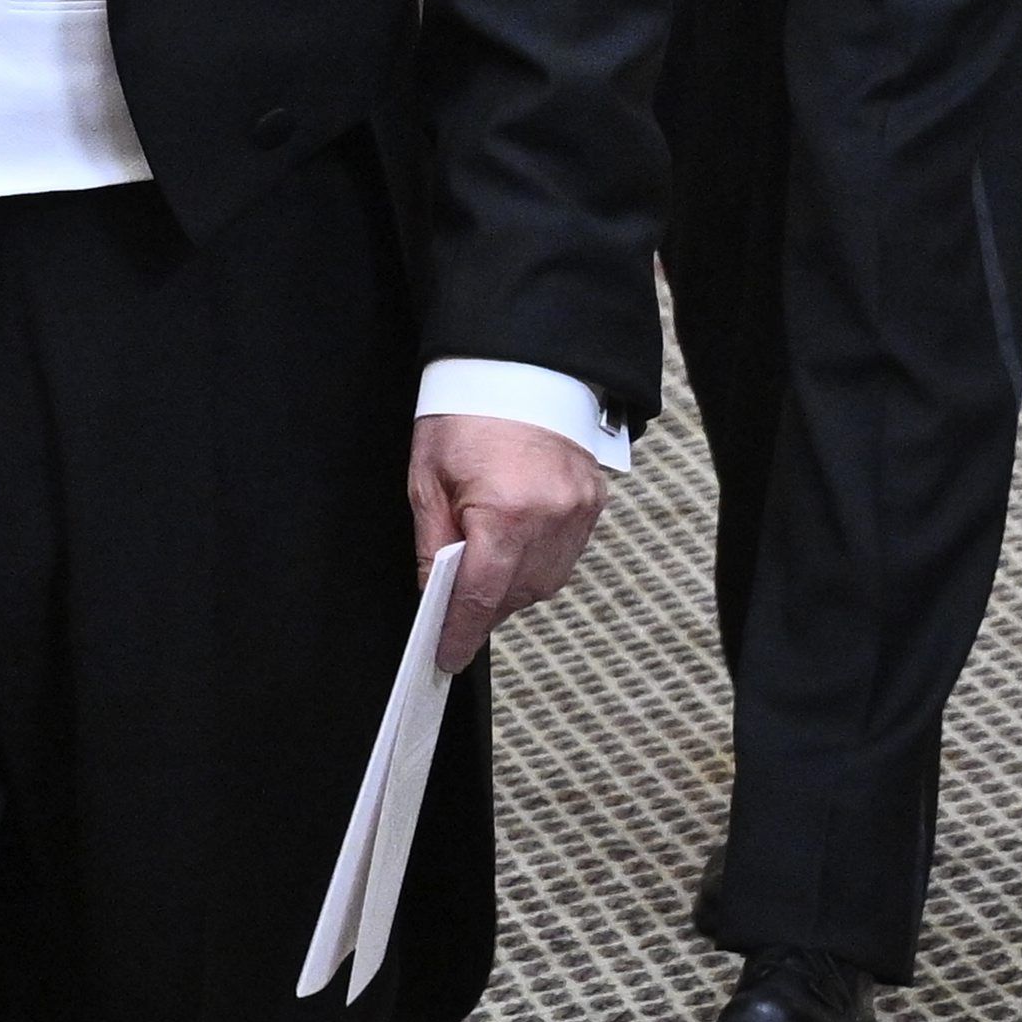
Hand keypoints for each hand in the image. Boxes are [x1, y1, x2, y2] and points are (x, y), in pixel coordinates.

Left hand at [409, 412, 604, 668]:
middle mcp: (551, 518)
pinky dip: (537, 562)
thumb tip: (433, 593)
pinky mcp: (593, 503)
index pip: (481, 596)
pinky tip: (514, 544)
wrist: (518, 364)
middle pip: (516, 595)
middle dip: (484, 606)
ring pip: (545, 582)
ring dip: (512, 586)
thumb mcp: (428, 478)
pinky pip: (564, 556)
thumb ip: (432, 543)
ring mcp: (579, 512)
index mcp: (506, 512)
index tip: (446, 657)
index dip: (460, 633)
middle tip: (454, 600)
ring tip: (485, 564)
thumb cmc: (467, 412)